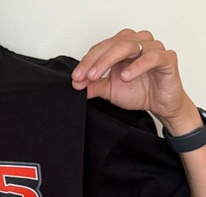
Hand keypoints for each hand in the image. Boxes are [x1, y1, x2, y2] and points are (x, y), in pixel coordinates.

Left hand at [71, 28, 194, 127]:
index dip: (86, 61)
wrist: (160, 105)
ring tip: (98, 75)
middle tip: (84, 76)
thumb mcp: (110, 90)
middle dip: (95, 60)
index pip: (101, 48)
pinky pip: (152, 57)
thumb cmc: (139, 92)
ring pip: (130, 45)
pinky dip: (137, 66)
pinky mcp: (167, 59)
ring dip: (110, 59)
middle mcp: (138, 43)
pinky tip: (125, 76)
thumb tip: (76, 84)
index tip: (76, 77)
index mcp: (122, 47)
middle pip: (113, 44)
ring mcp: (153, 49)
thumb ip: (93, 86)